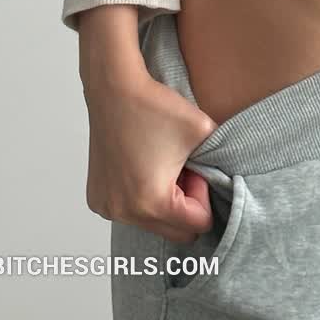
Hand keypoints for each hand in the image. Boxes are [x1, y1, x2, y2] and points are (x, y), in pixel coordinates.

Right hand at [83, 64, 219, 244]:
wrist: (115, 88)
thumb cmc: (155, 106)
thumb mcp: (204, 131)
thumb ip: (219, 162)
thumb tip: (222, 184)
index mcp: (153, 203)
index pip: (196, 225)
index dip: (202, 195)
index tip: (193, 167)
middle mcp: (125, 213)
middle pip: (174, 231)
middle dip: (184, 204)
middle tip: (181, 169)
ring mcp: (107, 208)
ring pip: (151, 223)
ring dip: (162, 202)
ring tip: (160, 165)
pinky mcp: (97, 199)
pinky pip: (130, 212)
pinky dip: (141, 197)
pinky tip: (140, 166)